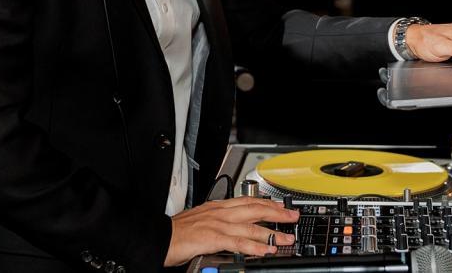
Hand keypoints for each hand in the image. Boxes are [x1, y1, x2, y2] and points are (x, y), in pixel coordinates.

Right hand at [164, 197, 297, 265]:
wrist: (159, 237)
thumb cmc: (177, 232)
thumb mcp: (201, 220)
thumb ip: (218, 222)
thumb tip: (232, 229)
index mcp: (217, 207)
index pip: (248, 201)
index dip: (267, 203)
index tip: (280, 206)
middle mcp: (220, 213)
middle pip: (255, 209)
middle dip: (276, 213)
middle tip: (292, 217)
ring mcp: (218, 225)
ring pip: (251, 226)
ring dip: (272, 233)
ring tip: (286, 238)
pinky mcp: (214, 238)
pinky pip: (239, 242)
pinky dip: (255, 246)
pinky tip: (266, 249)